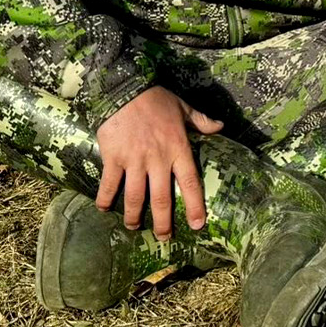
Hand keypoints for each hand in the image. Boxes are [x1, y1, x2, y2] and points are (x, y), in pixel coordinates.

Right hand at [94, 86, 224, 239]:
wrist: (124, 88)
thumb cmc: (155, 99)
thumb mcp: (183, 107)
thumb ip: (201, 121)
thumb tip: (221, 127)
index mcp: (177, 149)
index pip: (190, 183)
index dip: (195, 206)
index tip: (198, 225)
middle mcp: (157, 159)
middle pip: (161, 198)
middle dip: (163, 222)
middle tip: (164, 238)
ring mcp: (134, 160)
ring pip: (135, 197)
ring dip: (134, 216)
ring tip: (134, 227)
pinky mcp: (113, 158)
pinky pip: (110, 184)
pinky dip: (106, 199)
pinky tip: (104, 209)